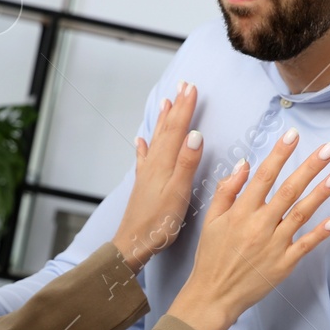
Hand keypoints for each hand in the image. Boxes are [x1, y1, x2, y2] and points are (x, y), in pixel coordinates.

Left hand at [110, 82, 203, 272]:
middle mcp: (154, 164)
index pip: (177, 129)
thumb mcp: (178, 193)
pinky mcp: (143, 185)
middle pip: (166, 129)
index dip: (186, 108)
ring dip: (162, 120)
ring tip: (165, 102)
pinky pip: (144, 158)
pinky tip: (140, 140)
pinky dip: (143, 146)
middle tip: (183, 85)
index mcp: (165, 164)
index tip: (193, 88)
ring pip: (156, 139)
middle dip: (176, 107)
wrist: (134, 243)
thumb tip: (195, 134)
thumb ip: (187, 163)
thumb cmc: (158, 223)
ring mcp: (147, 174)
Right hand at [167, 130, 329, 329]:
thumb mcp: (211, 219)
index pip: (264, 176)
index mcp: (241, 212)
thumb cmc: (211, 256)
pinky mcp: (284, 264)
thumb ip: (227, 190)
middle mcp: (259, 225)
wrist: (213, 294)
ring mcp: (274, 245)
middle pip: (288, 190)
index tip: (293, 135)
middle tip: (328, 149)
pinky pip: (305, 245)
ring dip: (320, 194)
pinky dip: (319, 233)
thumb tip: (245, 164)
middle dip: (310, 167)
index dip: (280, 154)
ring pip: (301, 214)